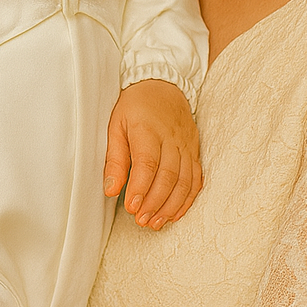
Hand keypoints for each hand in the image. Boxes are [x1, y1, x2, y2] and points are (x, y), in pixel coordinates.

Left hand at [103, 79, 202, 228]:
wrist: (162, 84)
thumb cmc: (134, 106)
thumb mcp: (115, 124)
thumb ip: (114, 158)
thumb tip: (110, 189)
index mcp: (148, 128)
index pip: (148, 163)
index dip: (140, 188)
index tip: (131, 207)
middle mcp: (171, 138)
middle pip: (169, 175)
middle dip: (155, 202)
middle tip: (141, 220)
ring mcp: (186, 145)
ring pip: (185, 180)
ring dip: (171, 206)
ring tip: (156, 222)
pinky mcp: (194, 150)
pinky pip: (196, 178)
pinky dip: (187, 199)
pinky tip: (175, 213)